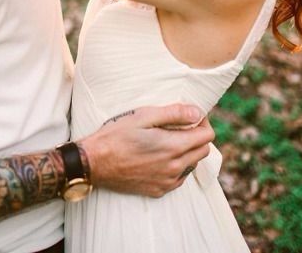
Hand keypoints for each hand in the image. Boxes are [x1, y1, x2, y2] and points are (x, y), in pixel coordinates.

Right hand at [78, 104, 214, 197]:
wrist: (95, 163)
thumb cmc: (116, 135)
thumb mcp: (143, 116)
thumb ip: (174, 113)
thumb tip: (197, 112)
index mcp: (173, 147)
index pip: (206, 136)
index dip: (202, 122)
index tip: (192, 115)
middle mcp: (174, 167)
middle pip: (203, 151)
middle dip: (198, 135)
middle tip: (182, 125)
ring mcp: (167, 181)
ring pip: (192, 165)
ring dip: (188, 151)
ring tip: (169, 139)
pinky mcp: (158, 190)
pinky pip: (179, 177)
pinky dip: (178, 165)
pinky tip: (161, 156)